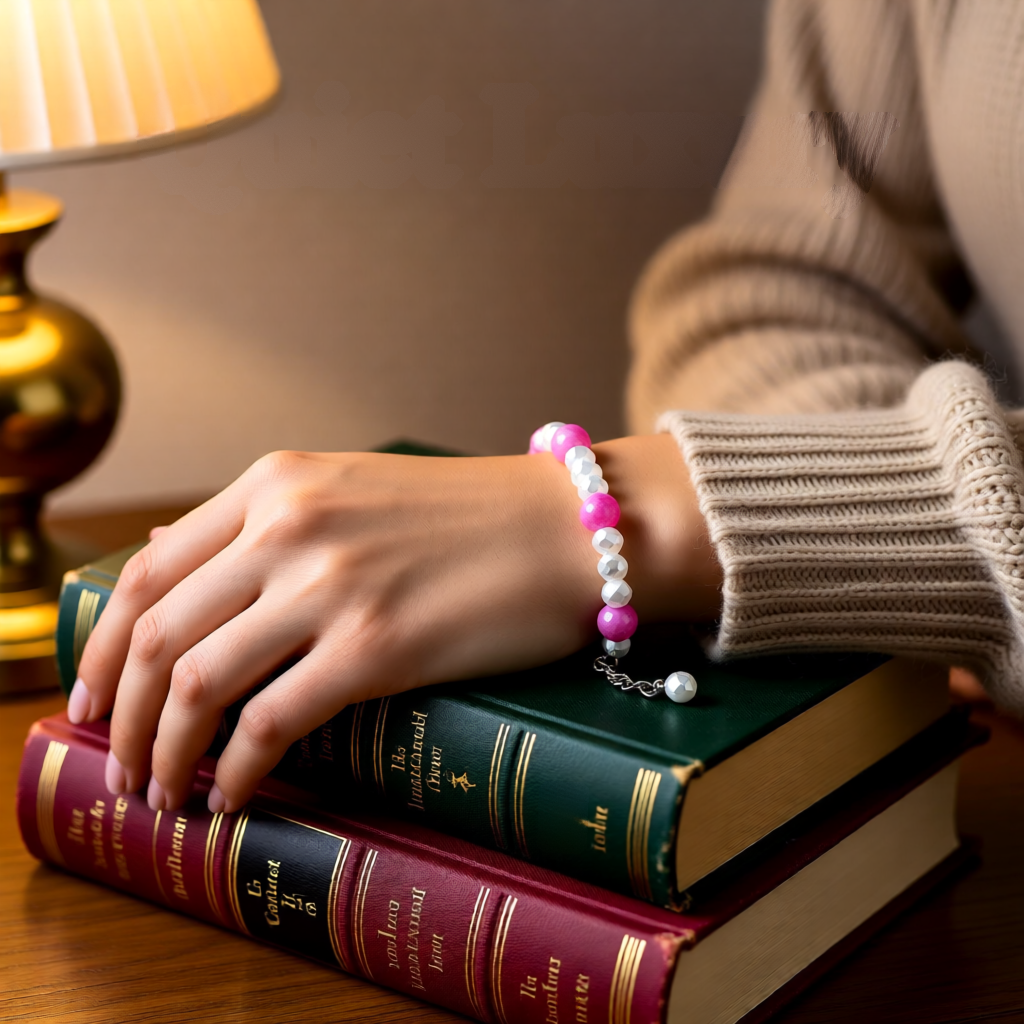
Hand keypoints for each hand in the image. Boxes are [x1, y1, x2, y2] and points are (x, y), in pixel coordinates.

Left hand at [70, 437, 719, 813]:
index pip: (148, 568)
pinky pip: (271, 724)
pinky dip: (236, 770)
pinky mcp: (377, 646)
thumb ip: (267, 522)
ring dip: (164, 752)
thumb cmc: (472, 516)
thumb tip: (172, 563)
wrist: (571, 527)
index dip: (102, 646)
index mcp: (278, 483)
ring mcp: (331, 585)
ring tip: (164, 792)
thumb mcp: (353, 490)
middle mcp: (289, 525)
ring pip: (195, 682)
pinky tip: (232, 796)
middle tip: (119, 762)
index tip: (93, 698)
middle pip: (154, 632)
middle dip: (119, 713)